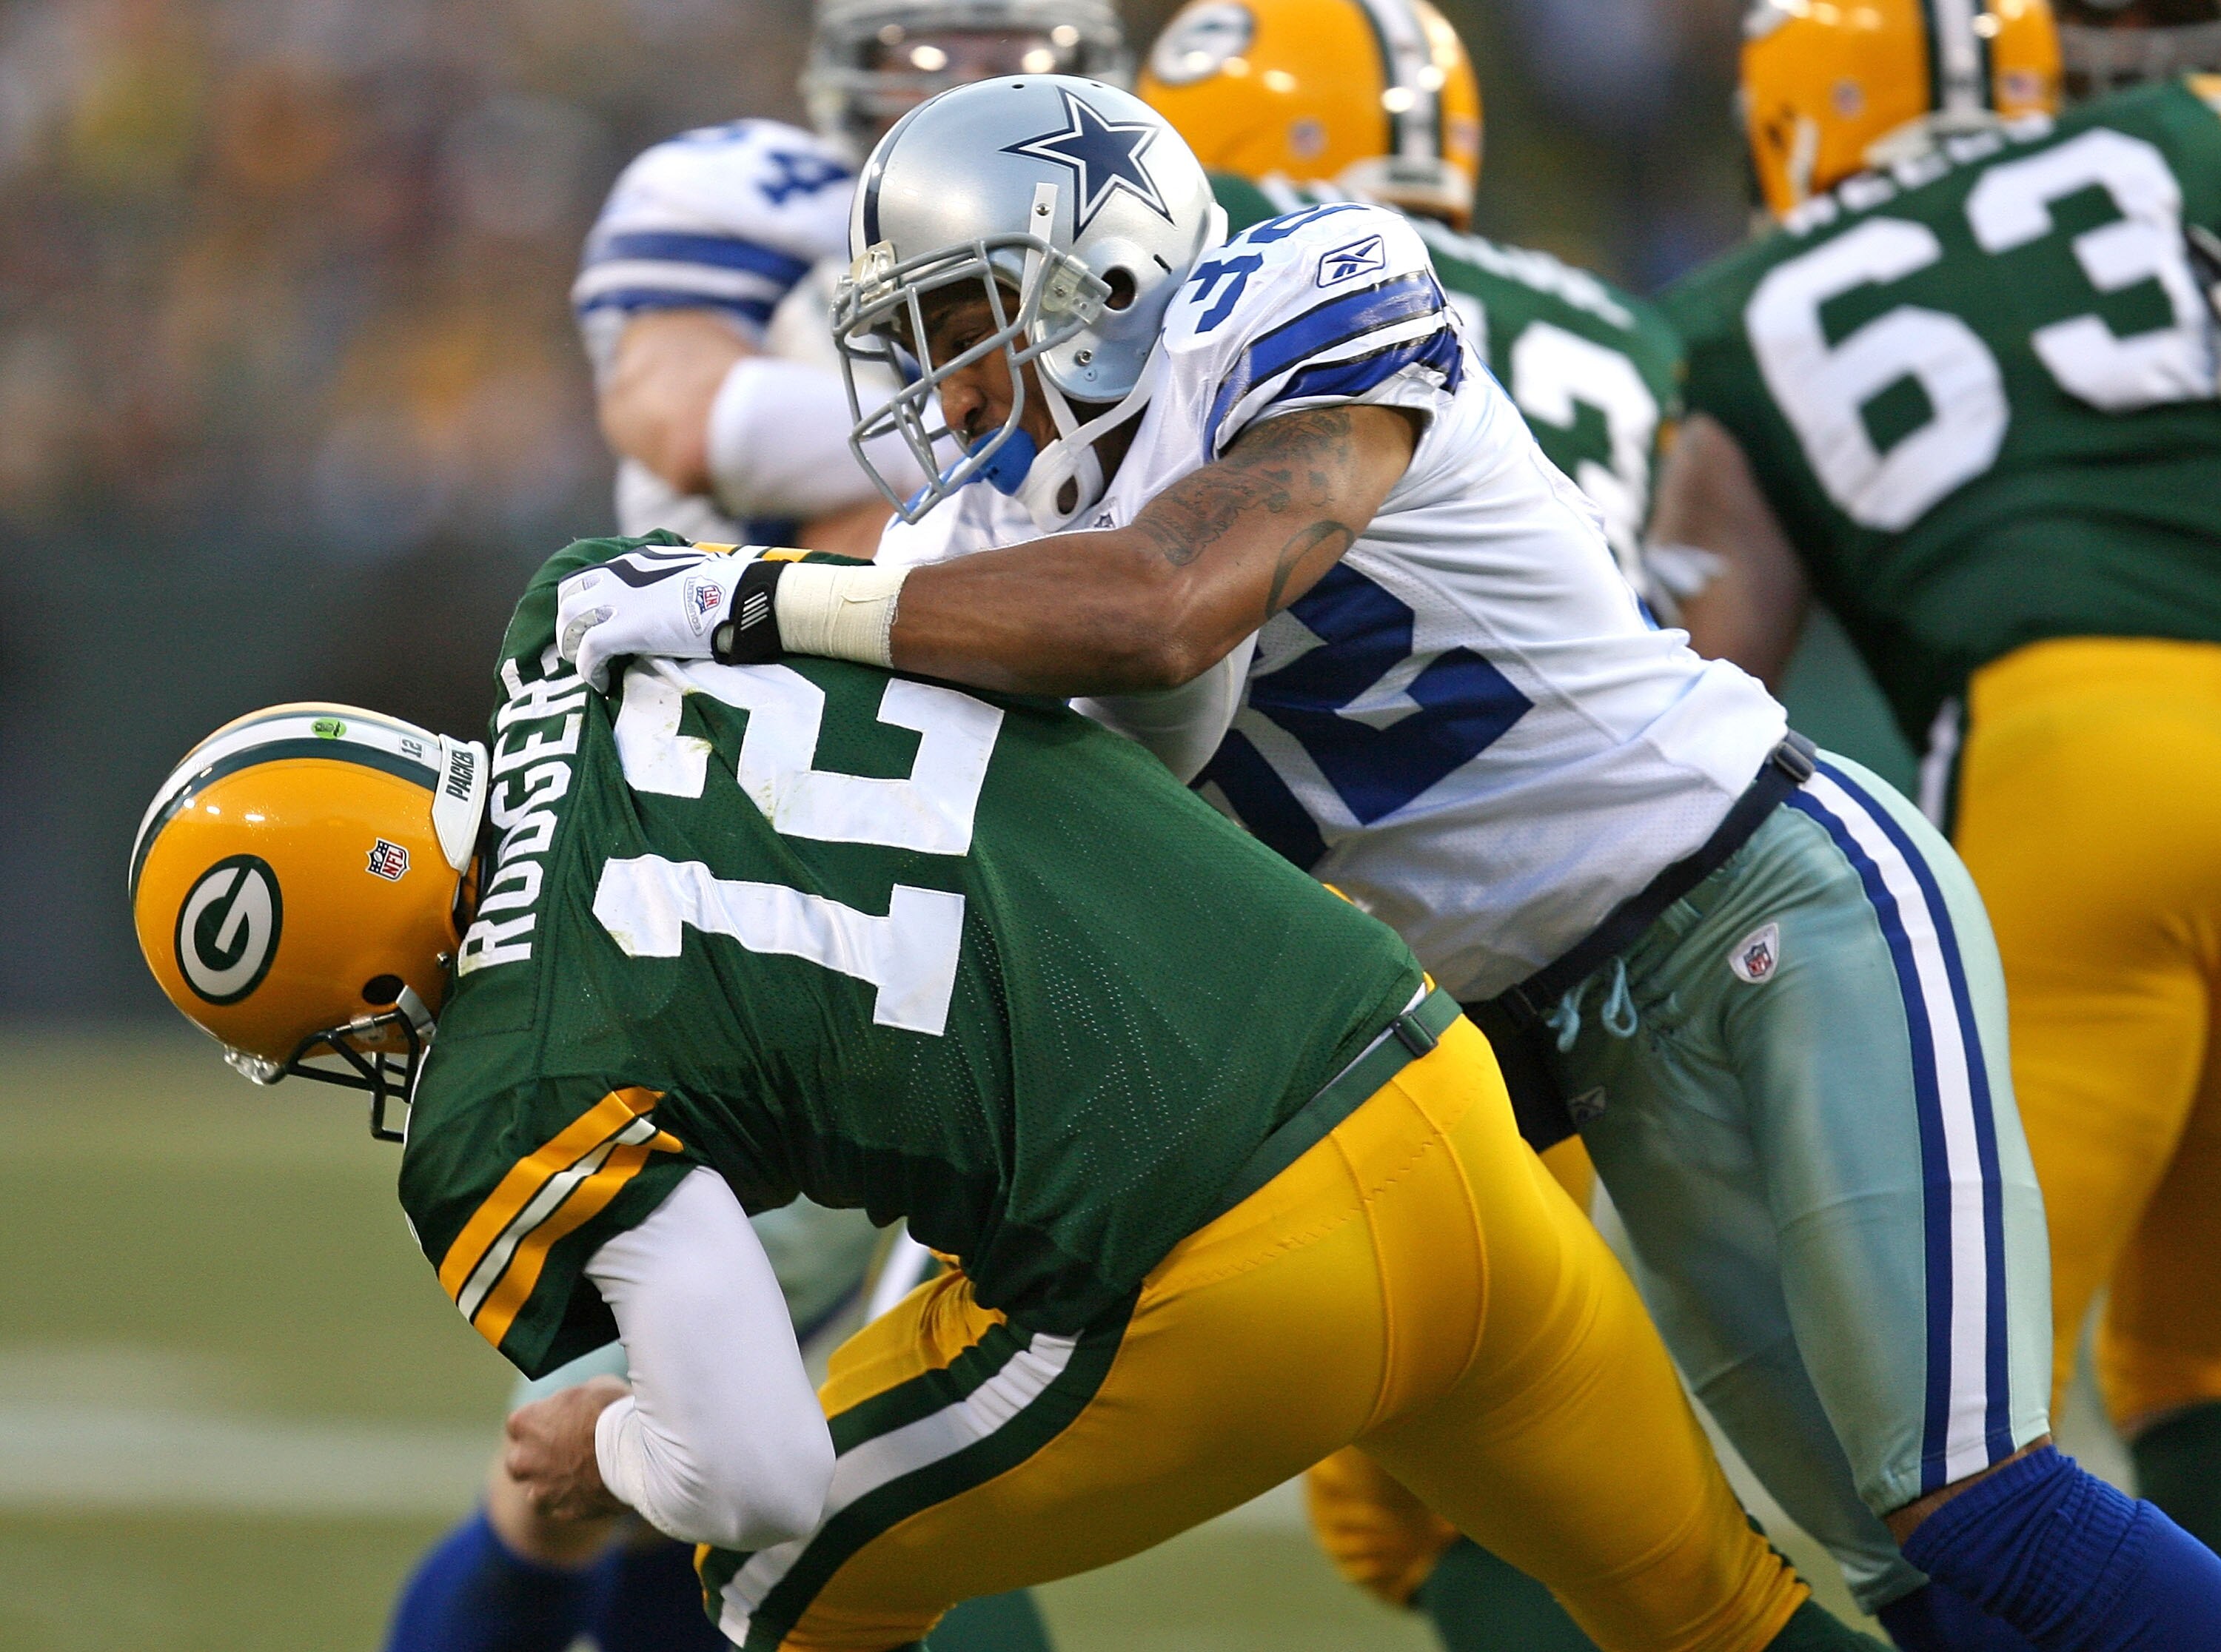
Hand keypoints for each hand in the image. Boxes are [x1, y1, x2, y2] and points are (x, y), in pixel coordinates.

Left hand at [503, 1374, 631, 1522]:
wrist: (638, 1451)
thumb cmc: (614, 1412)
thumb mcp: (594, 1388)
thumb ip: (574, 1401)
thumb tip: (577, 1404)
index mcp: (525, 1422)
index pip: (519, 1424)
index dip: (541, 1424)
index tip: (560, 1424)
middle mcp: (523, 1459)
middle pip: (519, 1462)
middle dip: (537, 1459)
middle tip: (566, 1452)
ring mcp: (541, 1490)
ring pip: (538, 1491)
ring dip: (555, 1485)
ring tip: (586, 1474)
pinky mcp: (563, 1512)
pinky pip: (563, 1509)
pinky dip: (575, 1502)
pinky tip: (596, 1489)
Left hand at [556, 544, 751, 691]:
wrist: (736, 597)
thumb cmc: (724, 587)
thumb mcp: (685, 570)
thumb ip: (664, 579)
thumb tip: (668, 595)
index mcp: (633, 562)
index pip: (586, 579)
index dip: (580, 606)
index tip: (590, 626)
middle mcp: (618, 576)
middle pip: (568, 599)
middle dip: (570, 628)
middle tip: (583, 651)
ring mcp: (619, 602)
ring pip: (569, 623)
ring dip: (574, 648)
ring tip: (590, 668)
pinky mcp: (625, 628)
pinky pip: (589, 651)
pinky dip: (589, 671)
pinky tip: (603, 683)